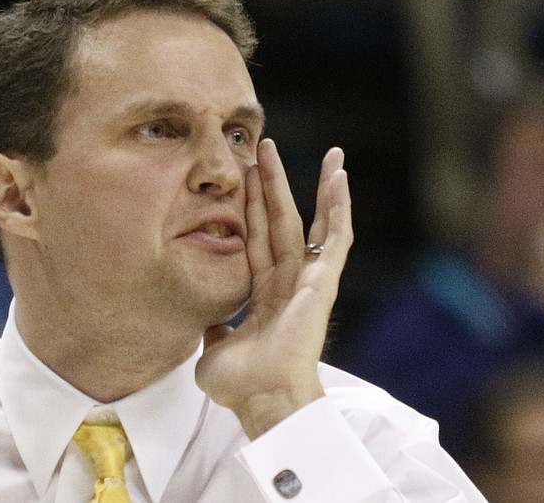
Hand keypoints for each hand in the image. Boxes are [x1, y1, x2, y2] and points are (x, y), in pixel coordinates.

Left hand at [194, 138, 352, 438]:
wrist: (261, 397)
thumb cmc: (240, 382)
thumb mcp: (213, 346)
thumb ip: (212, 326)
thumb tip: (203, 321)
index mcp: (262, 292)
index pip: (256, 237)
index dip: (251, 204)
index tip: (244, 174)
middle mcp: (287, 280)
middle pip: (281, 219)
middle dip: (273, 182)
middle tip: (265, 146)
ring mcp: (308, 279)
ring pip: (312, 221)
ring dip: (316, 185)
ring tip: (326, 152)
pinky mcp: (323, 281)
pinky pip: (336, 236)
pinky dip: (340, 206)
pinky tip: (341, 176)